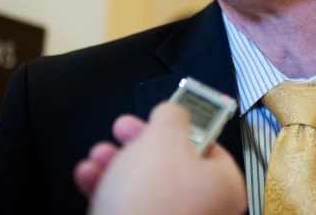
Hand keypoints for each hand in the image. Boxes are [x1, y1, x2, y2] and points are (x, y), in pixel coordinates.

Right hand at [74, 102, 246, 214]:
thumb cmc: (151, 202)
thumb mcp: (163, 137)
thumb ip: (171, 116)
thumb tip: (172, 111)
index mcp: (225, 184)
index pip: (208, 143)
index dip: (180, 126)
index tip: (160, 118)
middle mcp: (207, 209)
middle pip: (173, 164)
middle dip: (139, 143)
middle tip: (124, 131)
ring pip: (147, 185)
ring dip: (119, 164)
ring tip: (100, 154)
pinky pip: (131, 205)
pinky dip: (110, 189)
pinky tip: (90, 176)